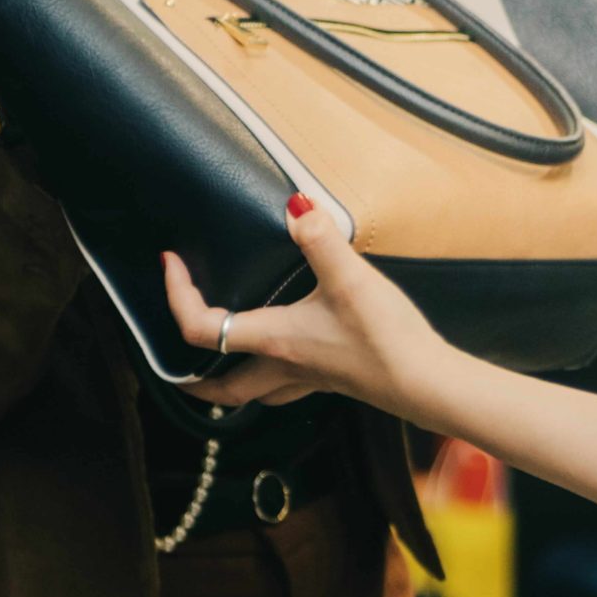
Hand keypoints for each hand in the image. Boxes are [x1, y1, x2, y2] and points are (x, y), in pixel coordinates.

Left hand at [163, 196, 448, 412]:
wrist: (426, 382)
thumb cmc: (385, 339)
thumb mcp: (350, 280)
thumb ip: (320, 240)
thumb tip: (294, 203)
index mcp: (275, 339)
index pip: (202, 328)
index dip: (176, 296)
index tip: (171, 264)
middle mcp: (284, 365)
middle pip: (220, 386)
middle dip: (190, 376)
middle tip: (173, 357)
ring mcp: (310, 378)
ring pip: (254, 392)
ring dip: (229, 382)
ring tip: (222, 362)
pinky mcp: (336, 381)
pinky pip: (289, 387)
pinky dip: (273, 378)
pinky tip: (290, 359)